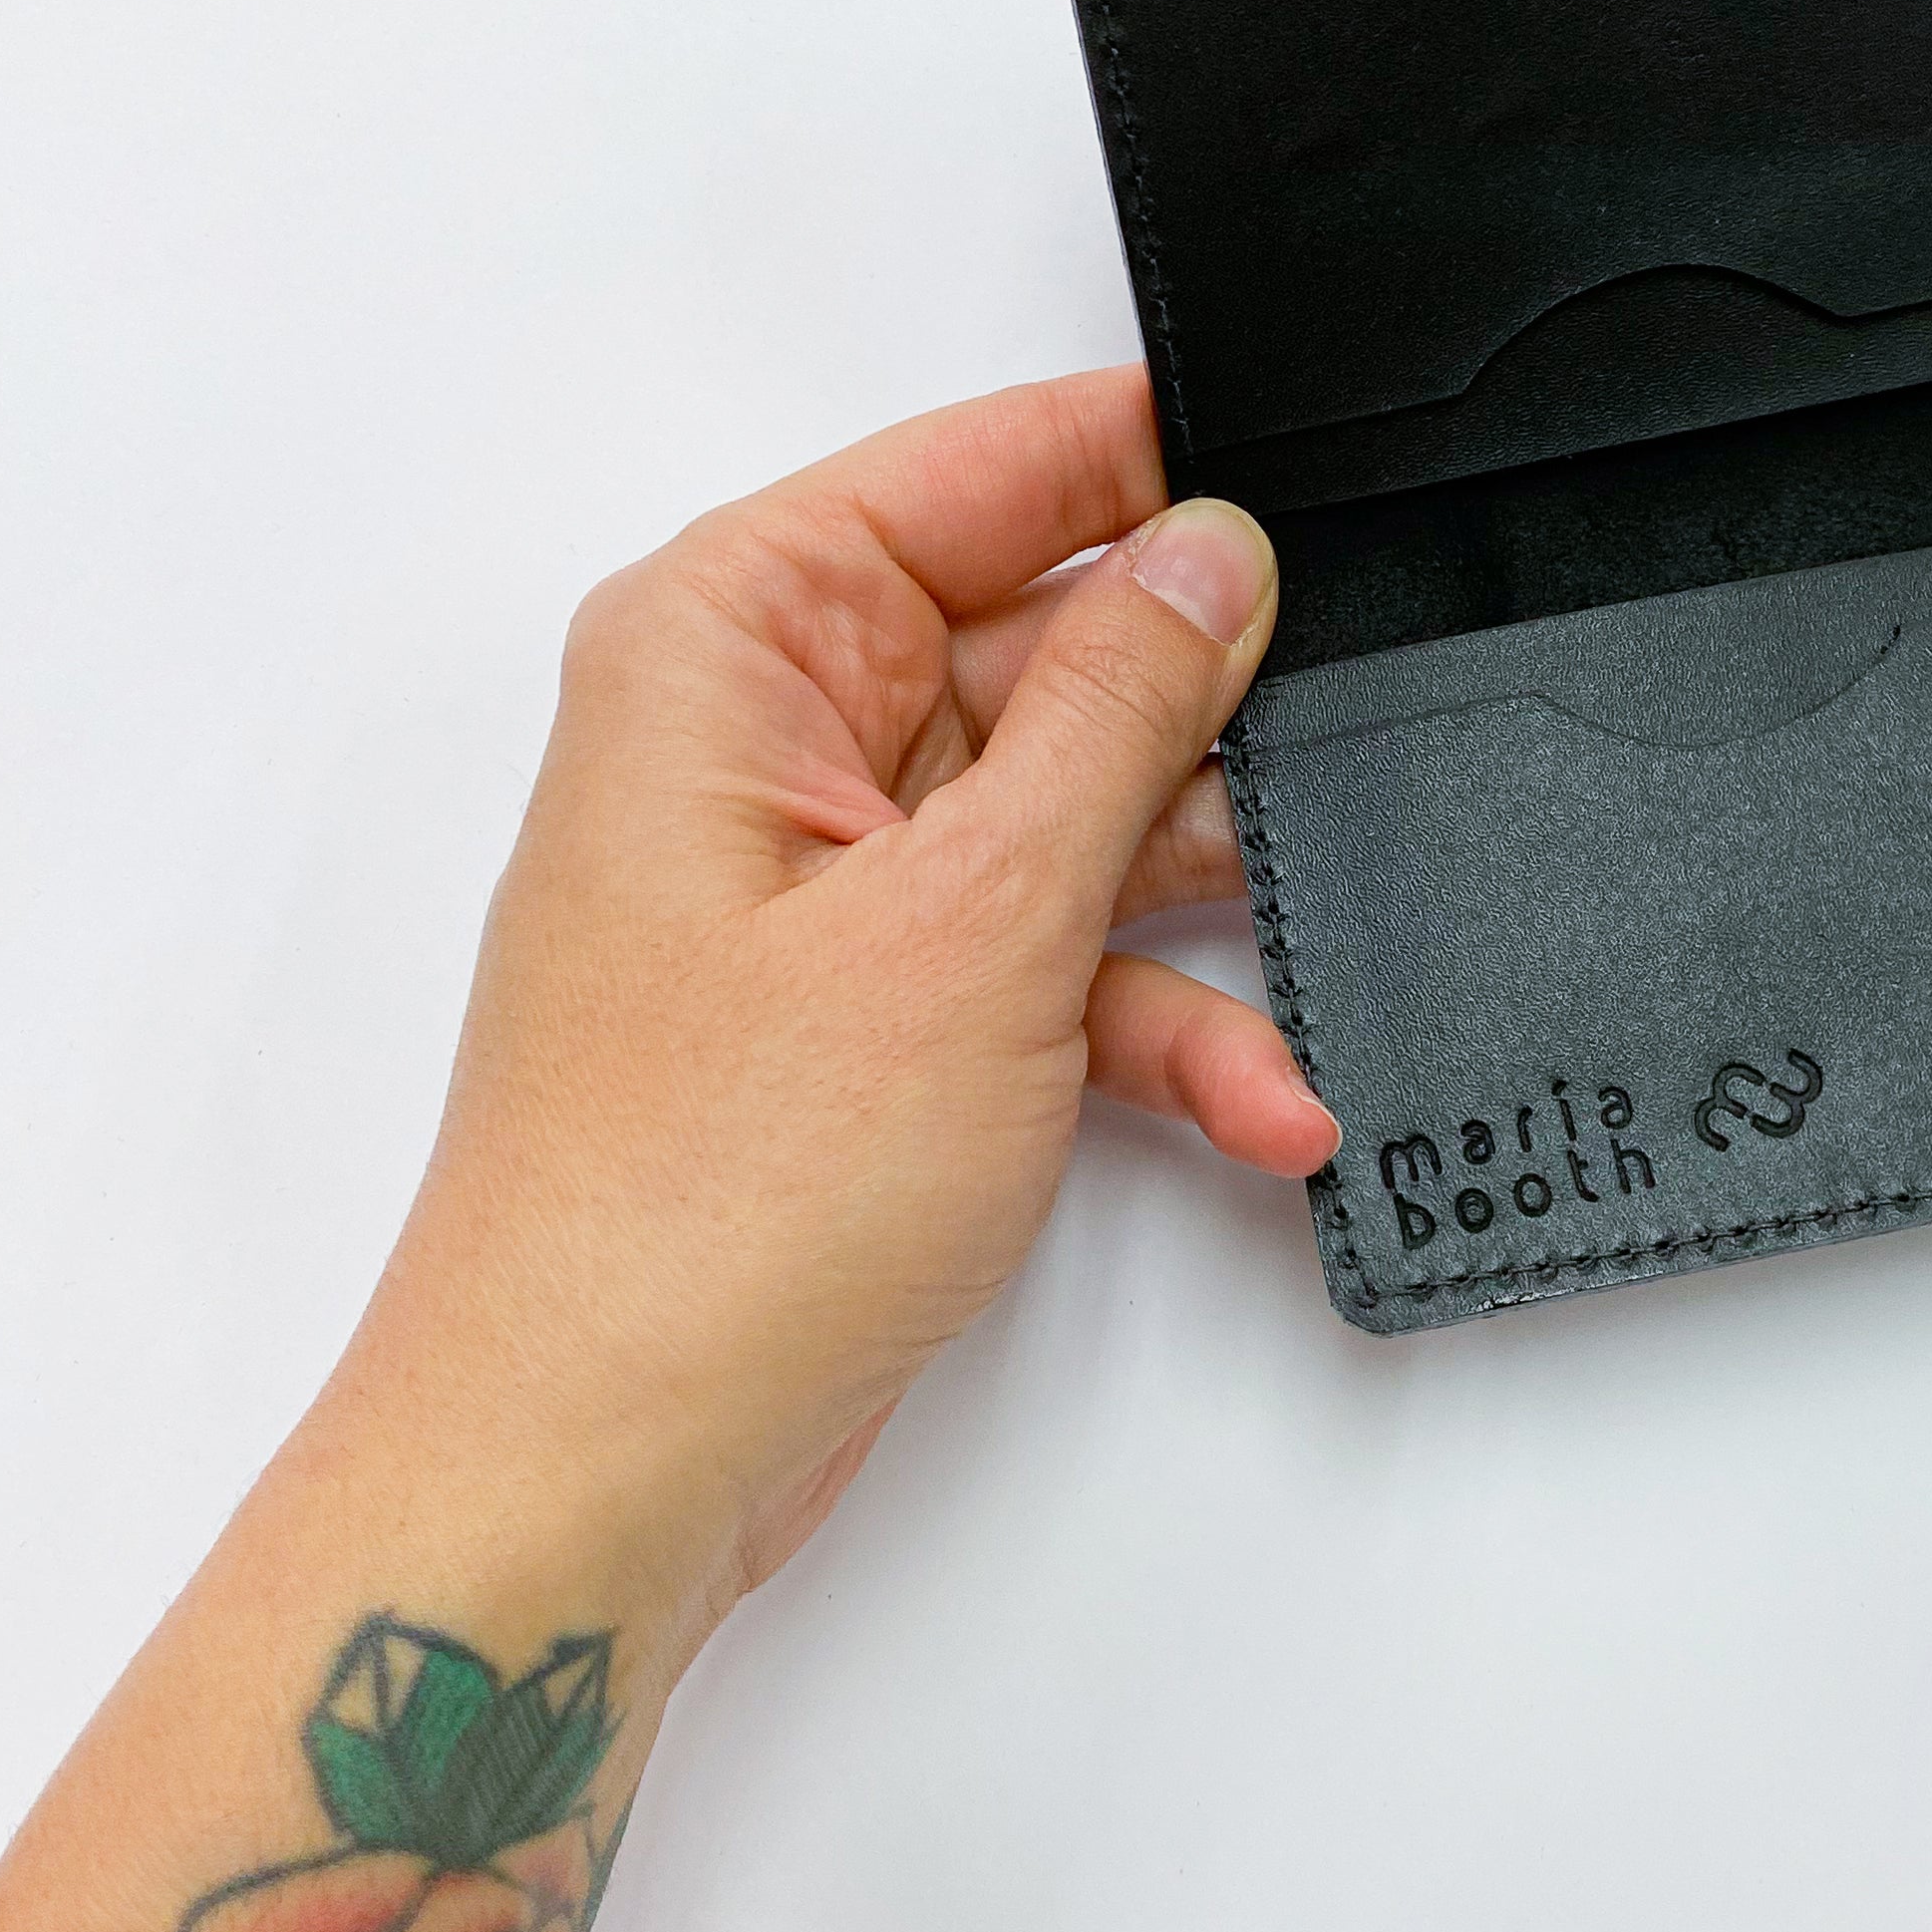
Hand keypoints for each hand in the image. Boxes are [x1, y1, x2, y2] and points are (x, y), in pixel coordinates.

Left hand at [331, 367, 1335, 1637]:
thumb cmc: (700, 1204)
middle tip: (1327, 771)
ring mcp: (817, 885)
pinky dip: (1147, 1029)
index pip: (979, 468)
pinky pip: (1043, 964)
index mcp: (734, 641)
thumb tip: (1209, 554)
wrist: (603, 1462)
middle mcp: (762, 739)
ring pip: (1065, 819)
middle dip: (1194, 734)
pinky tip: (1252, 1099)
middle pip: (1043, 648)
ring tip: (1296, 984)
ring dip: (1189, 914)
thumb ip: (1114, 713)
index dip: (1148, 474)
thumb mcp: (972, 917)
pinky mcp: (865, 1016)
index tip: (1308, 497)